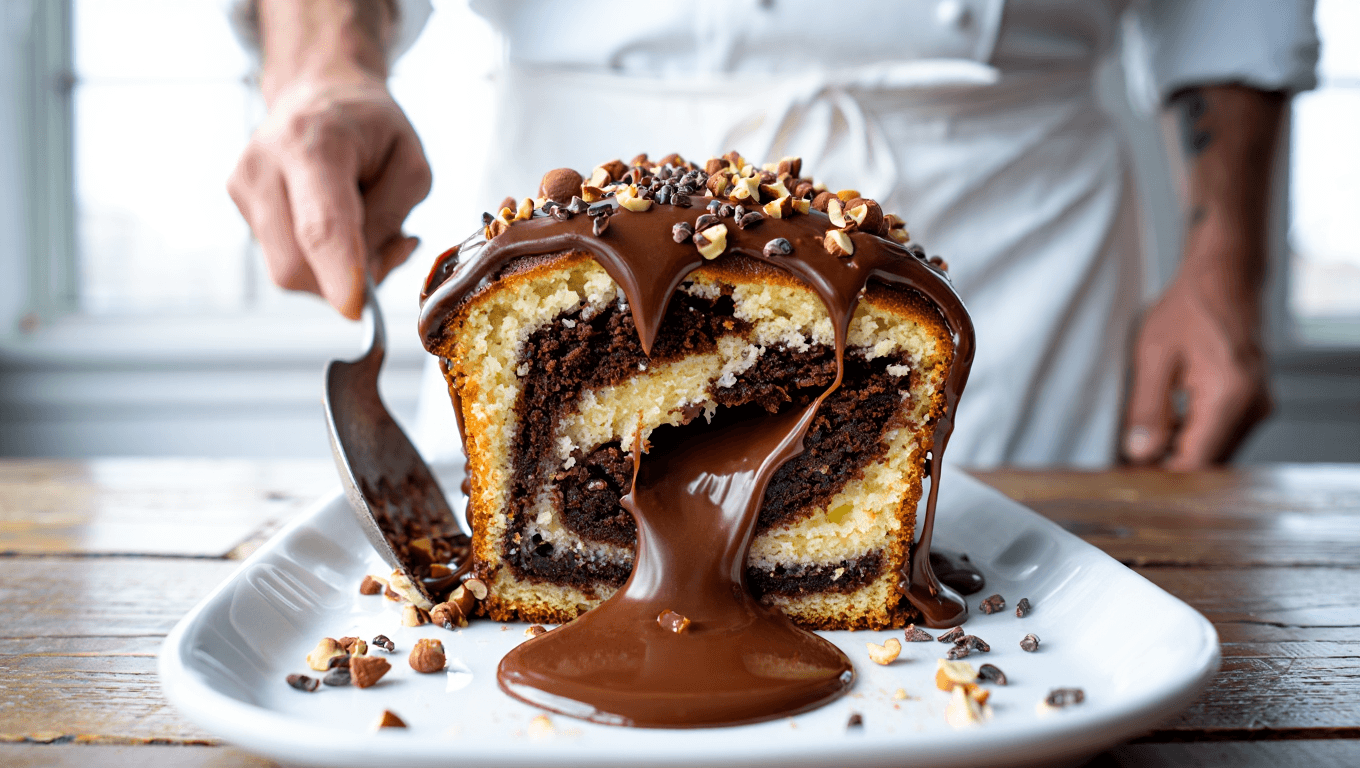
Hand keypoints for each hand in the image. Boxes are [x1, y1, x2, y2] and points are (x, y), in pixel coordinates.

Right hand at [228, 69, 430, 319]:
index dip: (340, 273)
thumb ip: (391, 220)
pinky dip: (318, 259)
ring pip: (288, 272)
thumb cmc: (372, 127)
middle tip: (388, 246)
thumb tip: (364, 276)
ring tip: (361, 225)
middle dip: (346, 281)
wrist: (318, 89)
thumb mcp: (411, 166)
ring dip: (334, 271)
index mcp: (313, 143)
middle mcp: (264, 162)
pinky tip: (334, 225)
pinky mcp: (237, 201)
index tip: (358, 310)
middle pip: (297, 265)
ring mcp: (242, 183)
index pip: (322, 225)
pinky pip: (283, 260)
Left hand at [1122, 216, 1271, 468]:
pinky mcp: (1253, 401)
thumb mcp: (1153, 357)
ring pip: (1217, 450)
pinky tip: (1168, 427)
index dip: (1162, 475)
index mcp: (1229, 396)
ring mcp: (1258, 405)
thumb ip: (1146, 410)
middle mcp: (1252, 406)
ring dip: (1182, 452)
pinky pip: (1223, 433)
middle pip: (1209, 462)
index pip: (1196, 463)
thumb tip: (1139, 452)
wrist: (1225, 276)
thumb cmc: (1191, 306)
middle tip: (1130, 463)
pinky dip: (1196, 436)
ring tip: (1144, 444)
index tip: (1131, 475)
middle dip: (1169, 467)